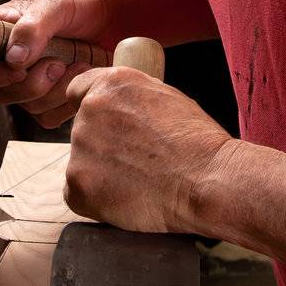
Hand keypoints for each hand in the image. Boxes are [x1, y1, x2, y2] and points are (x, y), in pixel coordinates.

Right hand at [0, 0, 113, 128]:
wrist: (114, 15)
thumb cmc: (80, 2)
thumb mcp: (55, 5)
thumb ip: (33, 28)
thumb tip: (13, 60)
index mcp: (0, 34)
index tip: (19, 70)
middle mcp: (10, 61)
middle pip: (2, 93)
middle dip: (32, 85)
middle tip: (58, 64)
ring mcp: (31, 81)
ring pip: (28, 107)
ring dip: (57, 91)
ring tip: (80, 64)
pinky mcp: (53, 97)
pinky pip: (50, 116)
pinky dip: (68, 103)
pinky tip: (83, 78)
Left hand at [64, 65, 230, 233]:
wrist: (208, 181)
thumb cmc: (198, 143)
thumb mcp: (166, 98)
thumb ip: (132, 98)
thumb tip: (119, 108)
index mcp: (110, 85)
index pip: (78, 91)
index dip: (94, 111)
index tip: (104, 127)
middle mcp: (89, 112)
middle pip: (82, 131)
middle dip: (103, 146)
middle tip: (136, 162)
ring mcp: (80, 151)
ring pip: (82, 163)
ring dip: (101, 173)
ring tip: (138, 183)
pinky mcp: (78, 187)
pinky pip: (78, 193)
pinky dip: (97, 200)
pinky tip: (127, 198)